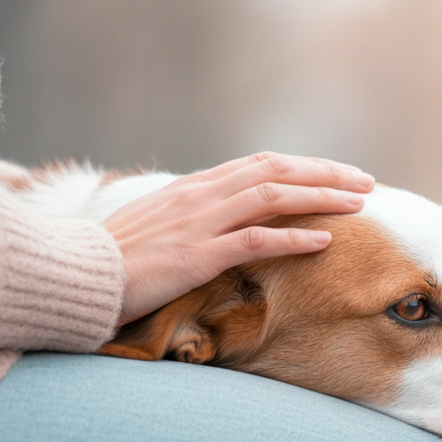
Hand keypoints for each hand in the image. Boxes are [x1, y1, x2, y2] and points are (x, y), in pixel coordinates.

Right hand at [101, 151, 373, 325]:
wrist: (75, 276)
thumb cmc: (113, 261)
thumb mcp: (156, 229)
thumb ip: (191, 218)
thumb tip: (222, 221)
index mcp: (192, 188)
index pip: (260, 164)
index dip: (304, 166)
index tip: (339, 173)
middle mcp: (199, 196)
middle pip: (275, 171)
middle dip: (325, 174)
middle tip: (366, 182)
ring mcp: (198, 223)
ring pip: (272, 196)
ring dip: (321, 197)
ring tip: (359, 205)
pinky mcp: (196, 255)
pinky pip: (254, 240)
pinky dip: (293, 236)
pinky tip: (324, 241)